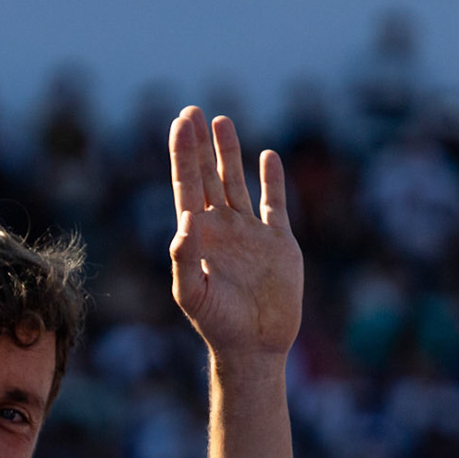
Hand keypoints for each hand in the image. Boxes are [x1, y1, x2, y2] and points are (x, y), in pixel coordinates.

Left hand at [167, 107, 302, 360]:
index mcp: (198, 235)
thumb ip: (183, 257)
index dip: (183, 154)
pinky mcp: (278, 242)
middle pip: (207, 176)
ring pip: (237, 183)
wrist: (255, 346)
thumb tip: (185, 219)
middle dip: (199, 145)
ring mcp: (249, 233)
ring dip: (230, 153)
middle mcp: (221, 228)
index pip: (186, 185)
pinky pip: (274, 204)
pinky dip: (272, 181)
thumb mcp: (191, 294)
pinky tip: (268, 157)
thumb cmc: (218, 324)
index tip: (180, 123)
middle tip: (192, 111)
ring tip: (222, 121)